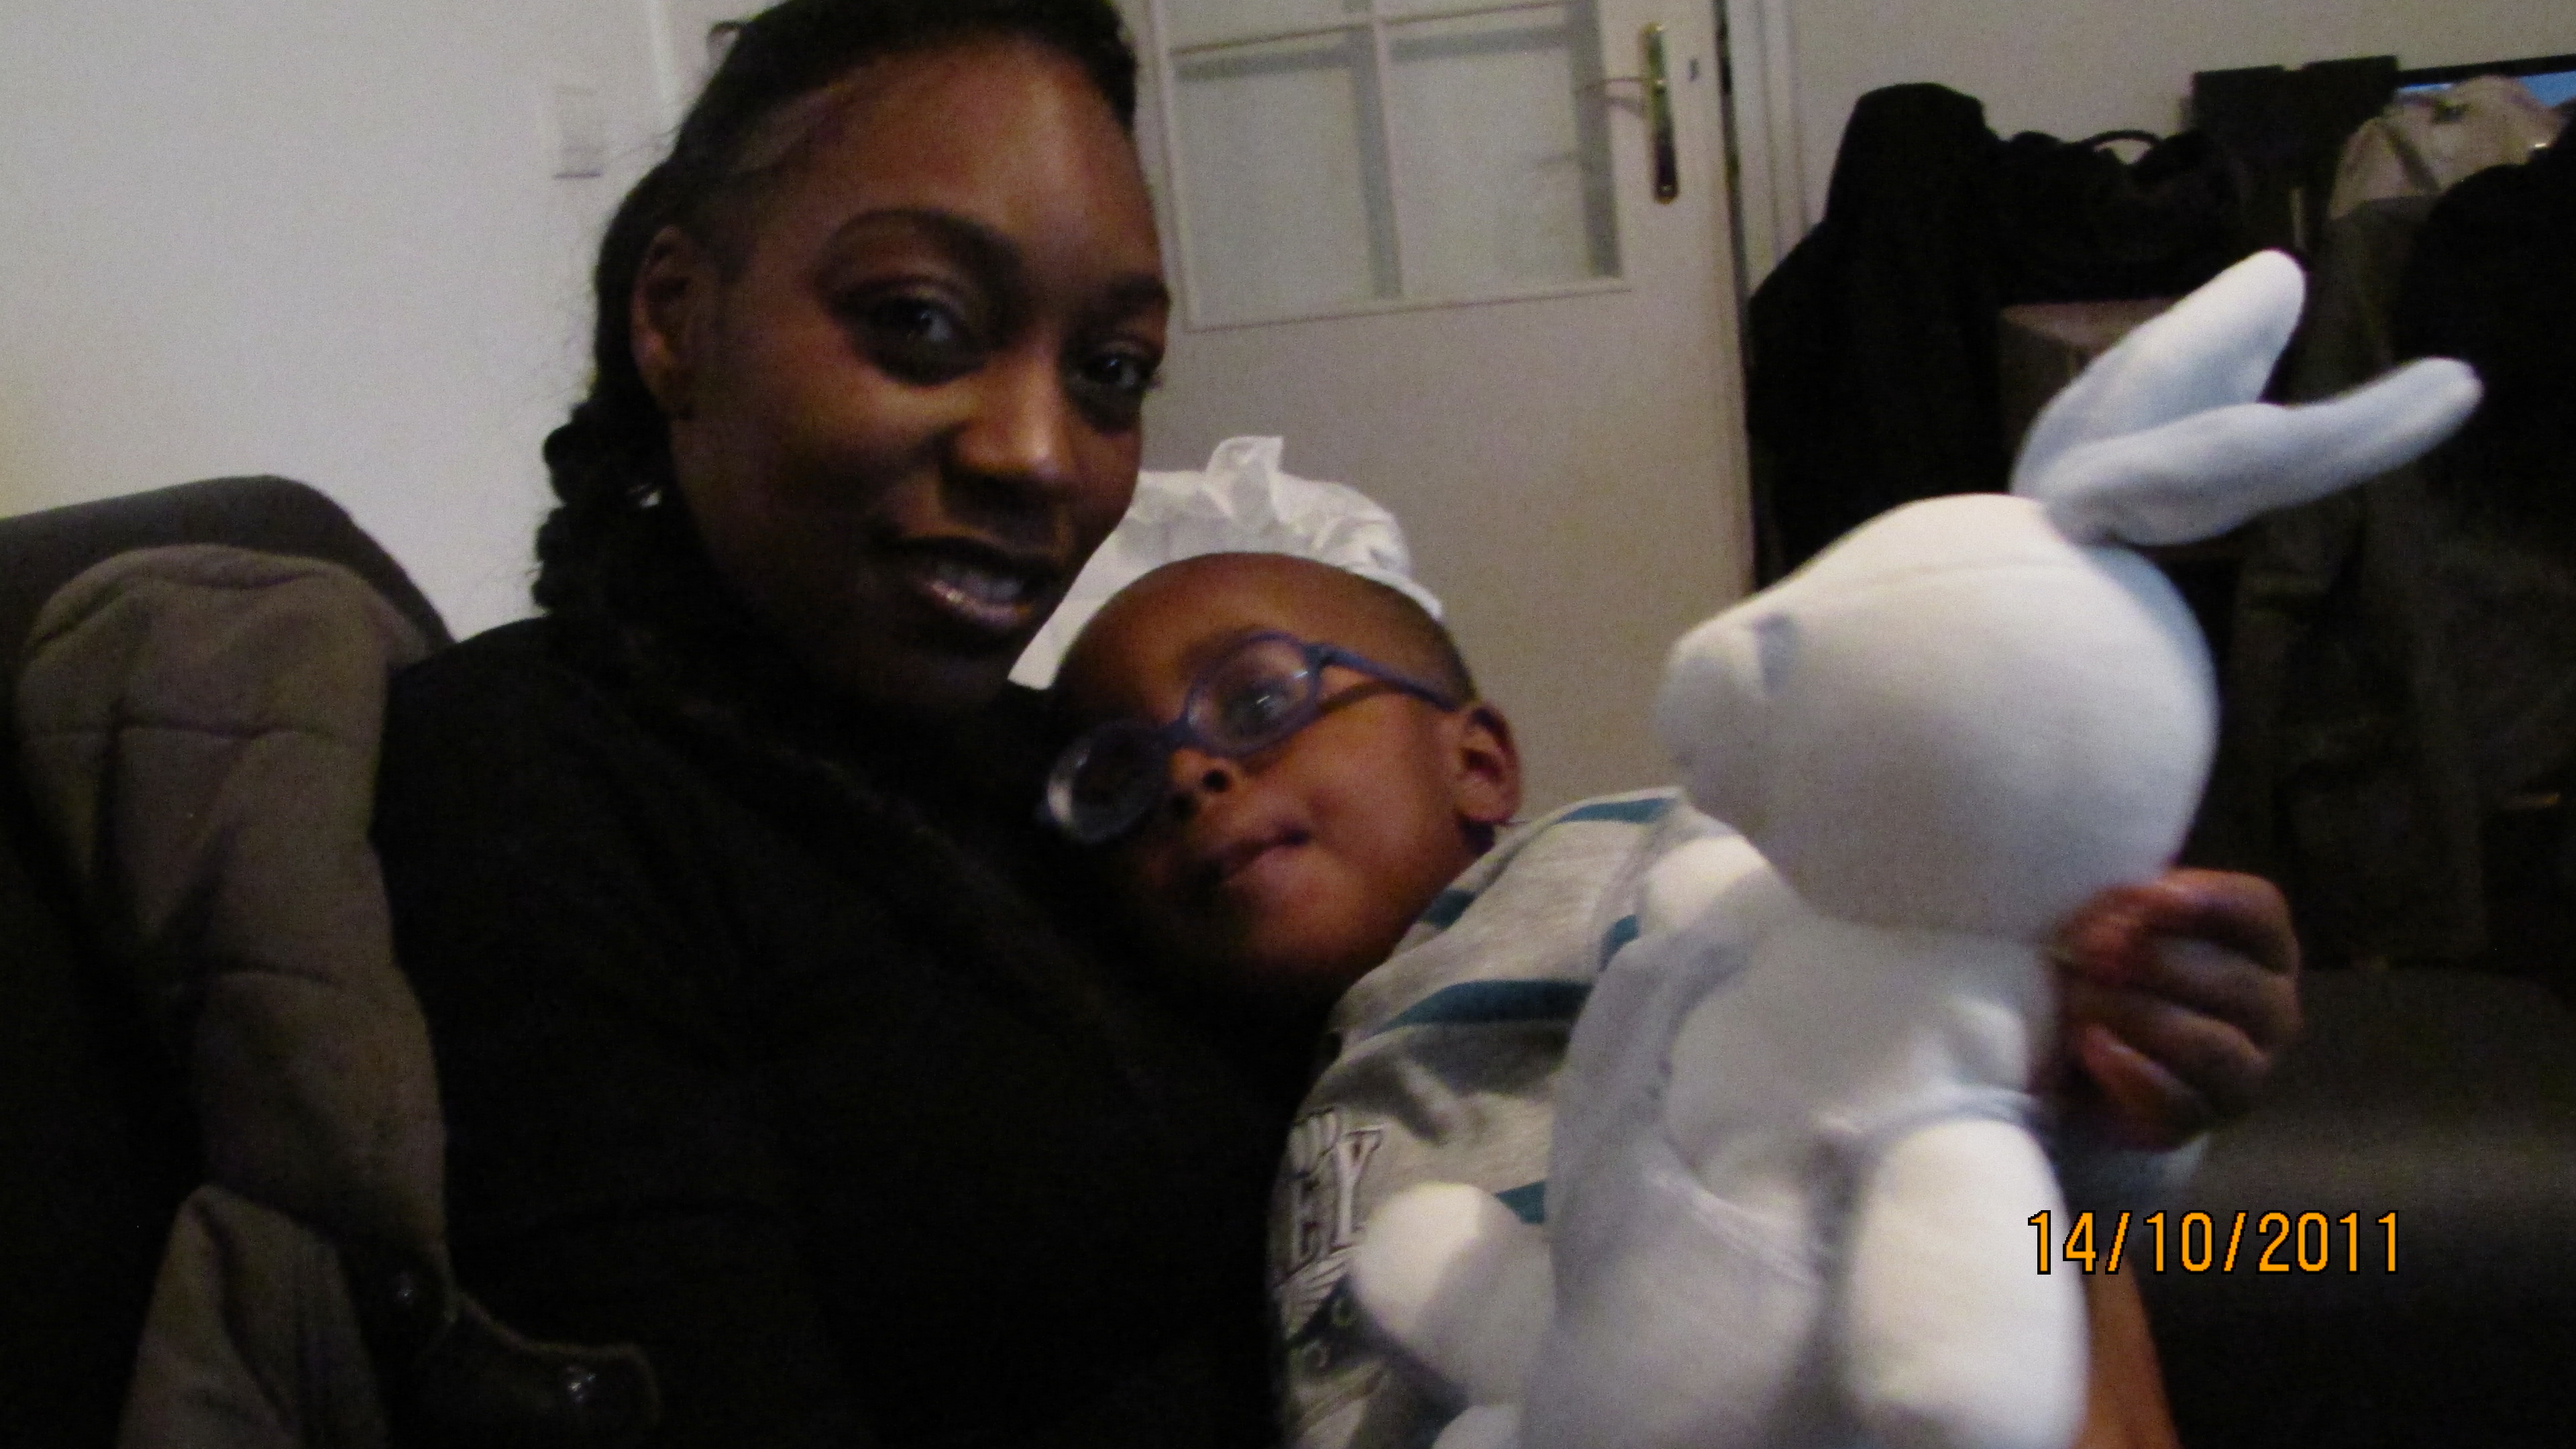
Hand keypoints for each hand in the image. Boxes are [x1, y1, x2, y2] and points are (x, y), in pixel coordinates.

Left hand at [2049, 868, 2301, 1149]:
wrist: (2078, 1056)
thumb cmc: (2110, 968)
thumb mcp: (2117, 922)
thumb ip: (2128, 909)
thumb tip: (2124, 919)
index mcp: (2261, 946)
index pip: (2260, 912)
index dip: (2208, 901)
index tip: (2148, 898)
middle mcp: (2271, 1010)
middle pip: (2235, 981)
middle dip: (2153, 962)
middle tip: (2088, 953)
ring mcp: (2246, 1072)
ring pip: (2211, 1047)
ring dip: (2135, 1015)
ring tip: (2080, 1000)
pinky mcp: (2200, 1120)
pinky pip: (2176, 1103)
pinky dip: (2127, 1072)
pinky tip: (2091, 1046)